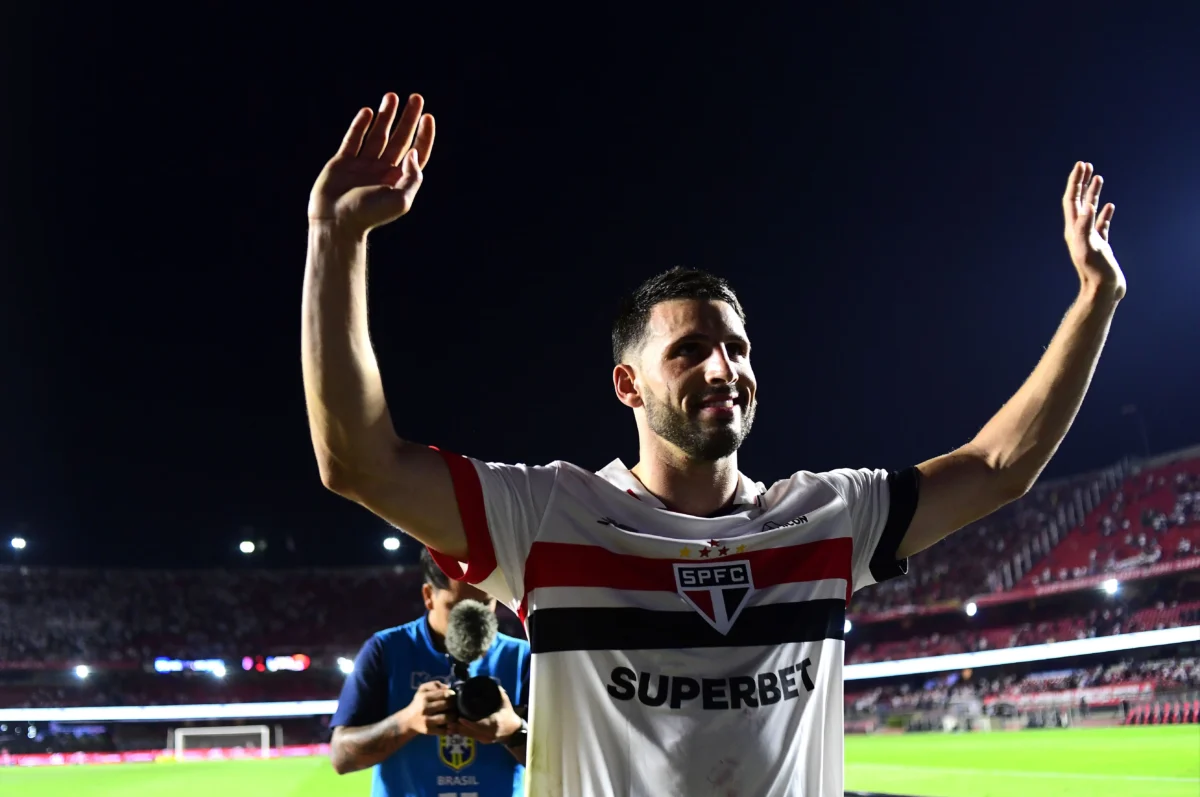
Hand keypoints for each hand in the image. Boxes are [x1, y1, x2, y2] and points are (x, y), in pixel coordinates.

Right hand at [308, 92, 435, 235]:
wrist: (336, 222)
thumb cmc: (369, 215)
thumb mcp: (400, 199)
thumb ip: (413, 177)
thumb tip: (414, 152)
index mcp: (398, 180)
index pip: (417, 154)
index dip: (424, 136)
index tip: (428, 117)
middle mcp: (382, 171)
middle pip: (400, 139)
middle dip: (408, 118)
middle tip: (416, 97)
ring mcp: (362, 166)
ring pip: (377, 135)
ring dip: (385, 116)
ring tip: (392, 96)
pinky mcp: (342, 163)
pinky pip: (353, 140)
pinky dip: (359, 125)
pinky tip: (367, 112)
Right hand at [398, 680, 457, 736]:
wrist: (408, 720)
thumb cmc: (418, 703)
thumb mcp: (422, 689)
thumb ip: (434, 684)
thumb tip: (447, 687)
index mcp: (425, 697)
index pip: (444, 694)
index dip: (452, 694)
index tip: (454, 696)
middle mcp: (425, 709)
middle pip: (448, 705)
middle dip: (455, 704)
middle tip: (456, 705)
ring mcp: (427, 721)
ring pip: (448, 718)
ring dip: (454, 716)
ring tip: (454, 714)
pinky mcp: (429, 731)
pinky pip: (445, 729)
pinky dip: (451, 728)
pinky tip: (451, 724)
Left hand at [455, 686, 522, 744]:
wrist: (513, 731)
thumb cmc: (508, 715)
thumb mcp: (505, 702)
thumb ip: (498, 693)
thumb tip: (490, 682)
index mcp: (494, 723)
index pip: (480, 725)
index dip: (469, 723)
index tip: (460, 718)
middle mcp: (489, 733)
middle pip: (472, 731)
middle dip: (460, 727)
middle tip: (450, 722)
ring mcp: (486, 739)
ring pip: (470, 735)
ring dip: (459, 731)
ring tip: (449, 726)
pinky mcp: (483, 741)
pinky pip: (471, 737)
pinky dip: (463, 733)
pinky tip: (455, 730)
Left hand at [1062, 161, 1124, 301]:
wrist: (1104, 290)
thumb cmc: (1096, 271)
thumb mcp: (1090, 247)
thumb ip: (1086, 227)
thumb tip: (1086, 206)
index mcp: (1073, 230)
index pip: (1072, 200)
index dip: (1075, 182)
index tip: (1081, 165)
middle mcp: (1079, 231)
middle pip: (1078, 201)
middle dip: (1081, 182)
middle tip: (1086, 165)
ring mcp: (1090, 238)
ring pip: (1090, 210)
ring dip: (1093, 194)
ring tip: (1098, 178)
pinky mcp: (1101, 245)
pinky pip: (1102, 224)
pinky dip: (1105, 213)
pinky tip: (1110, 206)